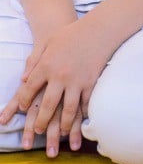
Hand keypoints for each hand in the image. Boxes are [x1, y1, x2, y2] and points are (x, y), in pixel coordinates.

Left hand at [0, 18, 109, 148]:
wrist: (99, 29)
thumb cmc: (72, 33)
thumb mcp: (47, 42)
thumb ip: (34, 61)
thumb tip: (23, 80)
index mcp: (45, 66)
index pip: (29, 89)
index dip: (23, 101)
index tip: (23, 108)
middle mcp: (59, 76)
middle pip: (46, 105)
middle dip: (41, 121)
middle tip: (38, 131)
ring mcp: (77, 81)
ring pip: (67, 110)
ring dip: (63, 124)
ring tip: (61, 133)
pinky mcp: (91, 82)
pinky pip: (86, 103)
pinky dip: (83, 114)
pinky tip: (82, 122)